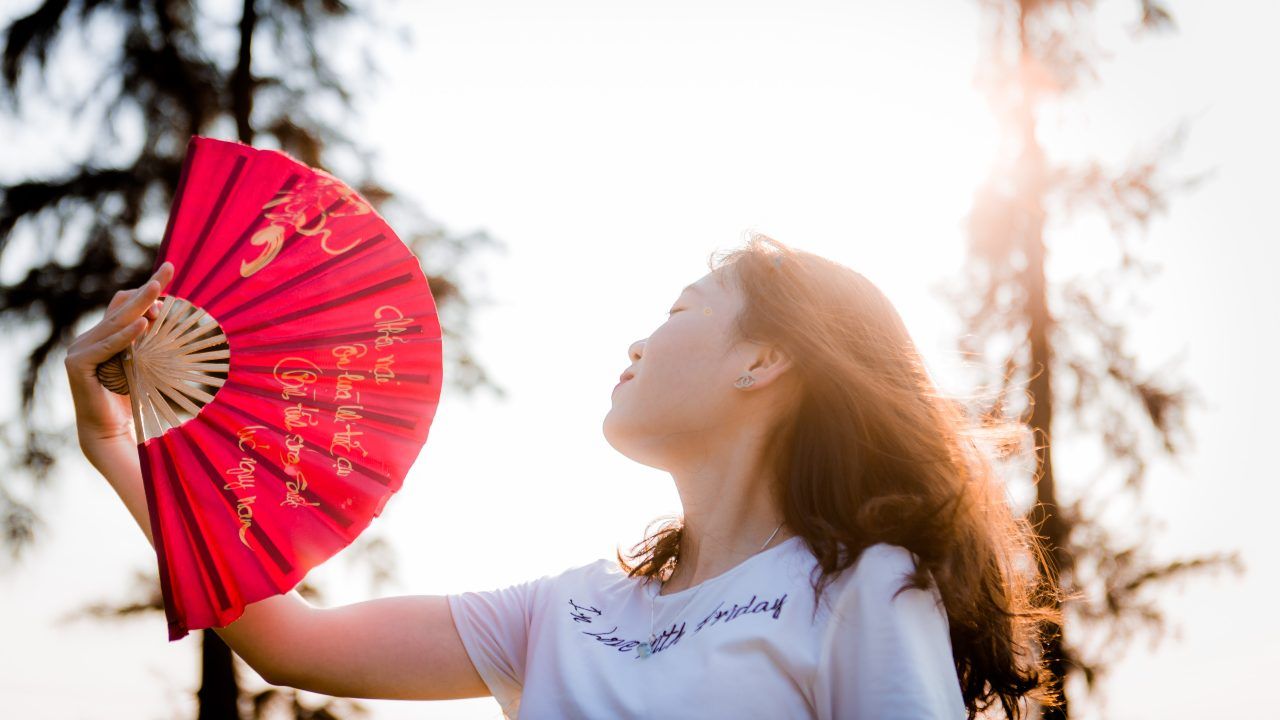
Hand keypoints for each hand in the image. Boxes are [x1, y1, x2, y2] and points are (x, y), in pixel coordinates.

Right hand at [64, 261, 174, 446]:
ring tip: (158, 292)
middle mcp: (89, 337)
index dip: (146, 289)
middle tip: (167, 271)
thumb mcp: (145, 364)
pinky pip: (107, 345)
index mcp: (104, 335)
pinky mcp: (78, 364)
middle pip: (121, 308)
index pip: (125, 303)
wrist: (110, 431)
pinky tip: (143, 325)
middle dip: (147, 290)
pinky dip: (126, 336)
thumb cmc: (131, 399)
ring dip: (139, 307)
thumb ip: (147, 342)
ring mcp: (79, 349)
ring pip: (115, 323)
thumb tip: (162, 316)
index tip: (169, 270)